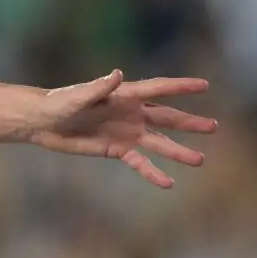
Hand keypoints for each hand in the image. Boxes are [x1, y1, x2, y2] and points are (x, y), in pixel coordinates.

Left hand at [28, 71, 216, 188]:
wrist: (43, 122)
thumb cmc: (58, 102)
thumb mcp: (77, 96)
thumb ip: (98, 88)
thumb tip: (118, 74)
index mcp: (124, 95)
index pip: (158, 88)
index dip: (180, 86)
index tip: (204, 85)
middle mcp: (130, 113)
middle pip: (165, 118)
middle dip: (189, 123)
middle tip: (213, 127)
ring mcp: (126, 132)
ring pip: (158, 143)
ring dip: (177, 152)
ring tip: (199, 160)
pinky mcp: (116, 149)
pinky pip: (139, 162)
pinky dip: (152, 172)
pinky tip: (168, 183)